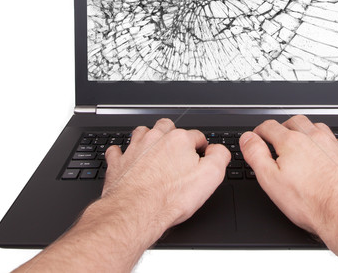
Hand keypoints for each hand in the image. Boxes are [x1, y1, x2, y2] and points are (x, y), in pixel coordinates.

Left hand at [101, 118, 230, 232]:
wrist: (136, 211)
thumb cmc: (170, 197)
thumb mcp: (211, 176)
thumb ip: (220, 156)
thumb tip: (219, 150)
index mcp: (179, 140)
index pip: (196, 135)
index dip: (201, 146)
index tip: (201, 156)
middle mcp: (155, 139)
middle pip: (167, 126)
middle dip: (173, 134)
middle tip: (177, 150)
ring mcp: (134, 149)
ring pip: (142, 132)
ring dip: (148, 138)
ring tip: (153, 151)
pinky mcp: (118, 162)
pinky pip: (117, 150)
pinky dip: (122, 153)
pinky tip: (126, 160)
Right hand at [240, 115, 337, 239]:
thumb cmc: (311, 203)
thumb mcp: (271, 180)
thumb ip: (256, 155)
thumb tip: (247, 138)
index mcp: (292, 142)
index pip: (270, 127)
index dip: (259, 131)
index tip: (257, 136)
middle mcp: (314, 138)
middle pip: (295, 121)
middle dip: (283, 126)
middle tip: (277, 136)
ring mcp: (334, 145)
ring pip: (317, 127)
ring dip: (306, 130)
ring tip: (301, 141)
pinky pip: (337, 140)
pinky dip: (328, 142)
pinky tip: (326, 152)